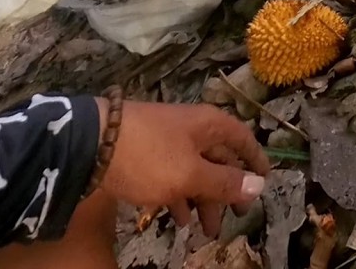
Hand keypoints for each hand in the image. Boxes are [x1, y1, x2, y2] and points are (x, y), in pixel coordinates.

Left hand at [98, 100, 271, 237]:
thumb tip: (259, 186)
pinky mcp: (145, 155)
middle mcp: (192, 130)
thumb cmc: (149, 156)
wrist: (90, 143)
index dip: (256, 160)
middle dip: (227, 192)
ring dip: (203, 200)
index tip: (265, 182)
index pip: (243, 139)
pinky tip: (179, 218)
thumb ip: (224, 183)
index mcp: (210, 126)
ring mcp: (167, 142)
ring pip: (195, 172)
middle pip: (219, 160)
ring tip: (203, 229)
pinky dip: (180, 196)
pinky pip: (172, 176)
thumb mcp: (190, 174)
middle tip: (232, 219)